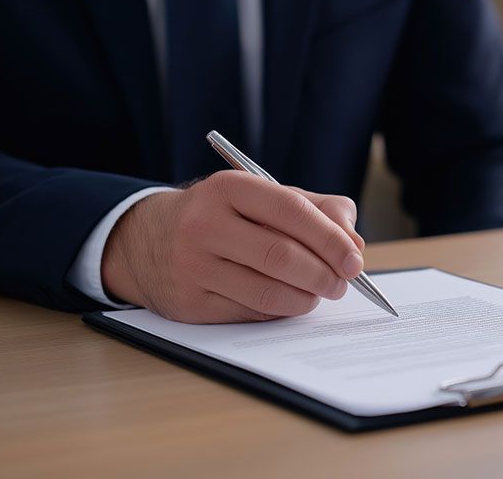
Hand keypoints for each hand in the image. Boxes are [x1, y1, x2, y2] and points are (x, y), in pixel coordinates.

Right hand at [101, 171, 366, 322]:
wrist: (147, 240)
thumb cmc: (224, 215)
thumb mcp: (263, 197)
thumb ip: (317, 210)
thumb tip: (353, 243)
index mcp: (228, 188)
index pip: (291, 211)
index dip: (330, 238)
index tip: (354, 259)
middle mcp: (204, 225)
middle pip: (281, 256)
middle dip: (323, 274)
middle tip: (342, 282)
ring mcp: (192, 266)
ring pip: (268, 292)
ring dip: (306, 298)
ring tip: (319, 293)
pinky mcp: (189, 303)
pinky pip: (250, 313)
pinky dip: (280, 310)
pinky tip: (288, 301)